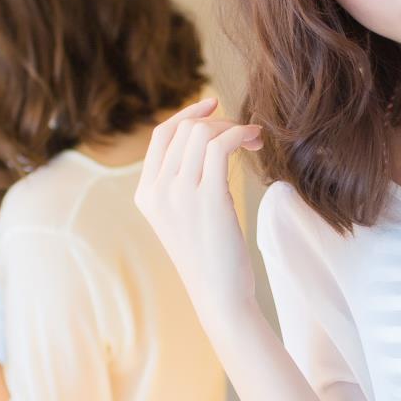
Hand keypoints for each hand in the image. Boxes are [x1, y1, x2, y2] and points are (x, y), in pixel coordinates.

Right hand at [132, 94, 261, 330]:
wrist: (219, 295)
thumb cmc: (211, 259)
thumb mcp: (186, 217)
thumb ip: (185, 183)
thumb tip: (208, 142)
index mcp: (146, 194)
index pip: (161, 135)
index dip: (188, 113)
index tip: (214, 104)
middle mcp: (156, 191)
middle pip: (185, 129)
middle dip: (219, 121)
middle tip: (247, 134)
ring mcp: (178, 194)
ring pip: (202, 132)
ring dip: (233, 126)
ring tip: (254, 139)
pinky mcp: (206, 197)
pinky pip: (220, 145)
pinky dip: (240, 133)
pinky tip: (254, 141)